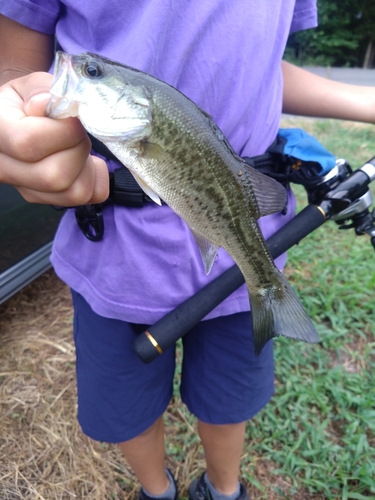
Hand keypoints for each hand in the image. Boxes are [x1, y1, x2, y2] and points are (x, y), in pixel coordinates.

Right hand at [0, 72, 108, 204]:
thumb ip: (39, 89)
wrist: (18, 121)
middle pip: (55, 177)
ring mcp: (28, 189)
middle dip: (79, 149)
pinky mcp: (49, 199)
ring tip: (79, 146)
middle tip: (78, 132)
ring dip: (89, 166)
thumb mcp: (29, 86)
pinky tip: (85, 162)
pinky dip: (97, 178)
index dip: (63, 131)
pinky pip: (89, 197)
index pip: (30, 144)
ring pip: (75, 193)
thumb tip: (47, 103)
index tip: (73, 117)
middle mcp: (6, 170)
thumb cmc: (25, 101)